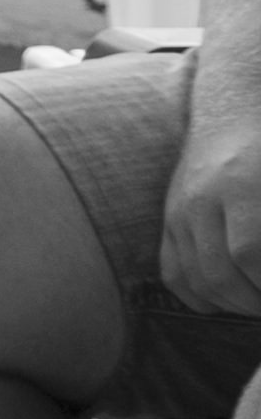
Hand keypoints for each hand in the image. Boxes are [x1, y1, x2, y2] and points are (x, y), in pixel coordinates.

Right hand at [165, 118, 260, 320]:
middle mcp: (200, 199)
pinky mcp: (168, 221)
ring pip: (195, 279)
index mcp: (239, 184)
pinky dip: (202, 298)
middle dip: (255, 302)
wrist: (232, 115)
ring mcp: (177, 210)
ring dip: (234, 304)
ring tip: (259, 302)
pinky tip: (230, 299)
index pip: (248, 253)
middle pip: (220, 273)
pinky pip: (173, 274)